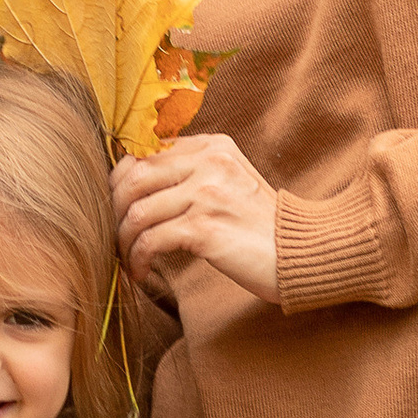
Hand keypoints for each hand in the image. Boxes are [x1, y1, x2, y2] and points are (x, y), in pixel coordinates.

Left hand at [111, 135, 281, 306]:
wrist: (304, 253)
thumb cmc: (262, 227)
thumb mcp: (230, 184)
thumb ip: (191, 174)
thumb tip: (134, 181)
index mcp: (212, 146)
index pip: (144, 153)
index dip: (120, 184)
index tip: (118, 211)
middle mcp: (208, 162)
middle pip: (132, 178)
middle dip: (114, 212)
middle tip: (115, 238)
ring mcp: (207, 194)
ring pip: (136, 212)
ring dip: (123, 242)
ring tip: (128, 260)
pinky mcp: (205, 228)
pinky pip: (150, 240)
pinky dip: (138, 259)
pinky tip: (142, 271)